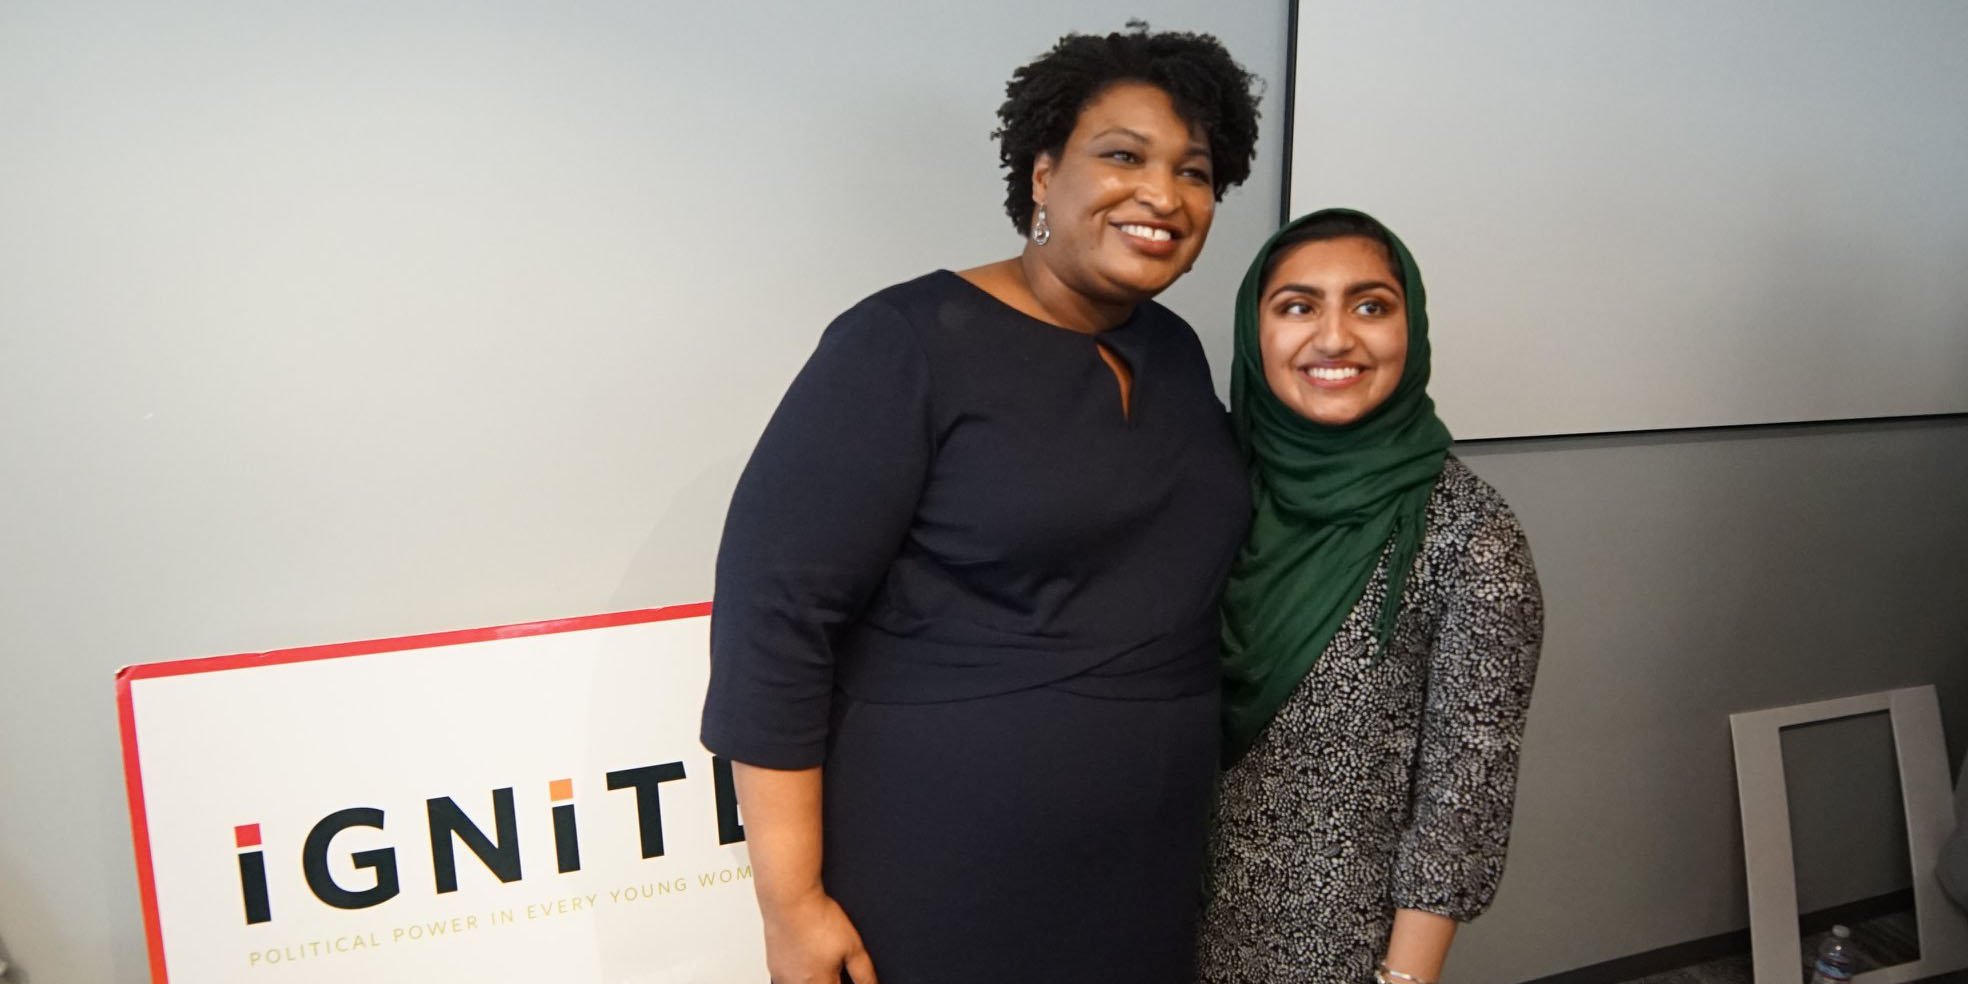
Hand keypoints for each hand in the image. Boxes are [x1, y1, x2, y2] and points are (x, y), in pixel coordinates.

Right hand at [760, 891, 877, 983]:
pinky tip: (805, 957)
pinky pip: (789, 980)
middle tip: (833, 963)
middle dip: (831, 980)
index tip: (845, 975)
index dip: (844, 983)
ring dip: (814, 979)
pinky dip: (799, 974)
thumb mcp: (852, 946)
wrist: (789, 899)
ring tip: (819, 958)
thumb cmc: (817, 918)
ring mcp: (783, 978)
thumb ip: (864, 973)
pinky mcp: (774, 968)